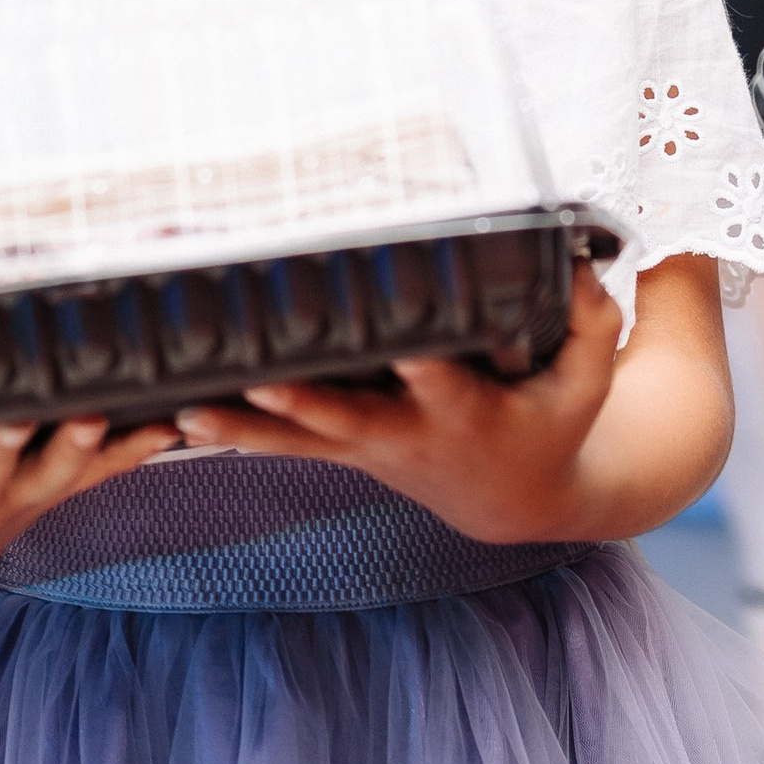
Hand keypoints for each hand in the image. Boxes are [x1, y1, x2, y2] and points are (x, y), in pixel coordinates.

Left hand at [173, 261, 626, 543]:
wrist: (513, 499)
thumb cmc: (549, 424)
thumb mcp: (585, 383)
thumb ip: (588, 324)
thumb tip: (580, 265)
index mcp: (467, 414)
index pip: (442, 385)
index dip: (421, 370)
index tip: (404, 350)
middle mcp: (406, 434)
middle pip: (349, 418)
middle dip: (306, 404)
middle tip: (261, 384)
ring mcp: (366, 448)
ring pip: (298, 441)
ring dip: (243, 429)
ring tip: (187, 415)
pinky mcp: (340, 451)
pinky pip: (279, 446)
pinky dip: (232, 434)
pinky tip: (175, 419)